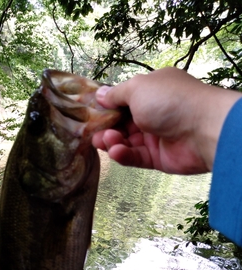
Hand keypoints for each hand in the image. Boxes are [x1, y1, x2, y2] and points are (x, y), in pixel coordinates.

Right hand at [92, 67, 240, 173]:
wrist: (202, 129)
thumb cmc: (170, 101)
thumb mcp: (137, 89)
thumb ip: (116, 94)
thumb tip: (100, 94)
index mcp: (151, 91)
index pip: (123, 100)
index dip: (107, 107)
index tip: (89, 114)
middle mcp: (153, 112)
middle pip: (122, 123)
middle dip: (106, 127)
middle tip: (92, 133)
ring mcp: (155, 136)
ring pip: (126, 141)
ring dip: (112, 141)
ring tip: (104, 142)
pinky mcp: (157, 158)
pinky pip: (135, 156)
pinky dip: (124, 155)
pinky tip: (116, 152)